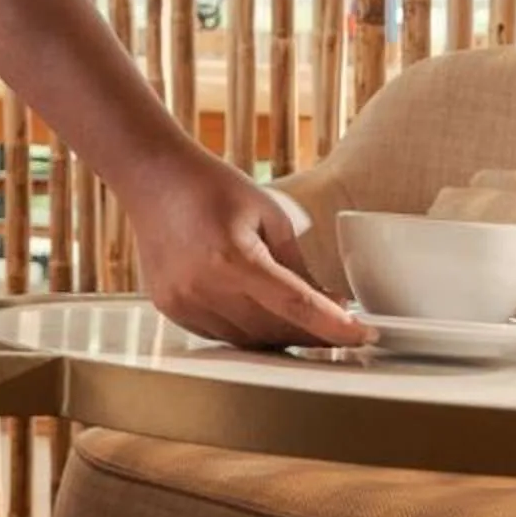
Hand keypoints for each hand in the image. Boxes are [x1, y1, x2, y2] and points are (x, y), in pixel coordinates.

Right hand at [125, 152, 367, 349]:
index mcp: (234, 257)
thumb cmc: (210, 186)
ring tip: (301, 318)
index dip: (335, 325)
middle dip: (313, 332)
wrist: (151, 177)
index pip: (296, 306)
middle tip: (339, 323)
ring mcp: (184, 301)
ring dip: (281, 334)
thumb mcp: (269, 214)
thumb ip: (297, 264)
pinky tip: (259, 311)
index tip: (363, 333)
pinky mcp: (171, 308)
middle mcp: (204, 286)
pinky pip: (221, 334)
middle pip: (274, 330)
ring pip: (248, 340)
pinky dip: (248, 330)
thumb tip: (326, 303)